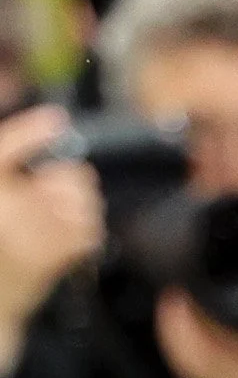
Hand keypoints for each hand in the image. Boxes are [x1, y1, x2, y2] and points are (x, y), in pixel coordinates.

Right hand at [0, 106, 105, 375]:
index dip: (32, 132)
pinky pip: (89, 231)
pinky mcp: (48, 257)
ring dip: (80, 207)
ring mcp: (27, 233)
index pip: (3, 149)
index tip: (58, 120)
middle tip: (50, 193)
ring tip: (54, 218)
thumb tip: (56, 132)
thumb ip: (17, 167)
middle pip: (67, 177)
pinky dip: (85, 232)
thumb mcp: (2, 191)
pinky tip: (65, 239)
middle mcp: (3, 207)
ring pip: (84, 203)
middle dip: (71, 182)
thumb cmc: (1, 241)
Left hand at [156, 293, 237, 377]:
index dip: (179, 318)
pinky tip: (206, 344)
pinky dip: (198, 360)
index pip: (195, 347)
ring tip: (186, 316)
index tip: (180, 289)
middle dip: (173, 329)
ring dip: (182, 345)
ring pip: (193, 373)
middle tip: (176, 298)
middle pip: (185, 362)